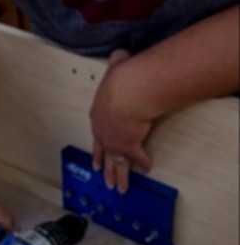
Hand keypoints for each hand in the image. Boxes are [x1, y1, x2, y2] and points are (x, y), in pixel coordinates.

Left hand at [90, 49, 154, 193]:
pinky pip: (138, 158)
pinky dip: (143, 163)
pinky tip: (147, 169)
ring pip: (116, 163)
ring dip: (119, 177)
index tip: (97, 158)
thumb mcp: (116, 68)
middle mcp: (103, 133)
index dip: (99, 147)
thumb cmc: (121, 79)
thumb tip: (121, 55)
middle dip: (105, 168)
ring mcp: (115, 141)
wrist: (128, 93)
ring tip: (120, 189)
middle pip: (104, 154)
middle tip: (104, 180)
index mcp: (97, 116)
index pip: (98, 135)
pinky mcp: (129, 146)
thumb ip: (118, 62)